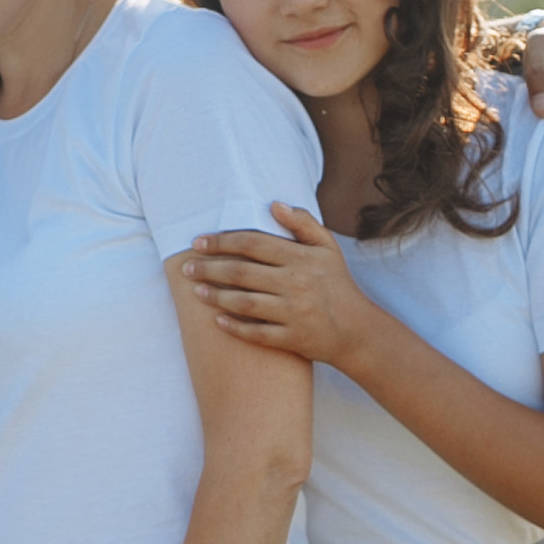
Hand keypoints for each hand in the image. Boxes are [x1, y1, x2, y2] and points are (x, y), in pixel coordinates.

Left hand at [184, 206, 363, 362]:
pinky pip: (257, 334)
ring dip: (216, 297)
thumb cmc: (337, 284)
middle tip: (186, 268)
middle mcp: (295, 284)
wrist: (358, 331)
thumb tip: (274, 204)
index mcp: (300, 258)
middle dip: (209, 269)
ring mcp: (293, 313)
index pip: (253, 244)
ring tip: (196, 292)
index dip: (222, 241)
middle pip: (242, 273)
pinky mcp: (292, 339)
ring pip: (245, 303)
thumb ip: (302, 223)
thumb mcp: (327, 248)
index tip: (198, 242)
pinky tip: (217, 322)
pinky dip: (236, 328)